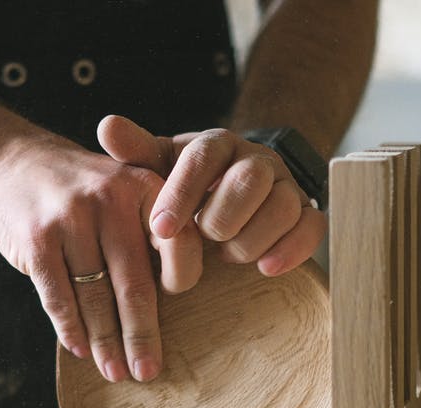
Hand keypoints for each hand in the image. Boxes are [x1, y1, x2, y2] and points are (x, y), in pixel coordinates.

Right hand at [0, 135, 165, 382]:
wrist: (12, 162)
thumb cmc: (82, 189)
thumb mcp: (124, 187)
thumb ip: (154, 228)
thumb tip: (179, 299)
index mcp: (143, 186)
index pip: (179, 245)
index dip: (182, 283)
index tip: (178, 314)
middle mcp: (110, 199)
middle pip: (134, 283)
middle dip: (141, 335)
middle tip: (147, 371)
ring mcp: (70, 219)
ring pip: (95, 296)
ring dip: (105, 341)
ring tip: (114, 371)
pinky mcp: (37, 240)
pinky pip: (59, 297)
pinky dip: (70, 328)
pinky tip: (80, 349)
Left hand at [97, 115, 326, 290]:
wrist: (226, 198)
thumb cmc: (185, 188)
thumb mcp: (157, 169)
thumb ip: (136, 153)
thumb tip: (107, 126)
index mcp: (217, 145)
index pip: (204, 157)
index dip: (183, 193)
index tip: (160, 228)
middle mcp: (256, 160)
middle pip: (251, 178)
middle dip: (223, 216)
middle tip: (204, 238)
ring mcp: (285, 187)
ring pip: (283, 206)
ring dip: (251, 238)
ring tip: (227, 255)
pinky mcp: (306, 214)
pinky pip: (312, 227)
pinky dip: (291, 249)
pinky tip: (264, 268)